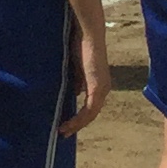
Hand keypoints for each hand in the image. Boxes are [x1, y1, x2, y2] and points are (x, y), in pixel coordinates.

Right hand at [58, 20, 114, 137]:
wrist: (87, 33)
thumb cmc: (80, 44)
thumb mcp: (76, 66)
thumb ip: (77, 79)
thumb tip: (75, 92)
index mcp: (99, 84)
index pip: (90, 106)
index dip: (78, 117)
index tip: (64, 124)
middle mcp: (104, 89)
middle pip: (91, 114)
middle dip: (76, 125)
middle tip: (62, 133)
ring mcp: (102, 89)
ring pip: (90, 115)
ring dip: (76, 125)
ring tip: (62, 131)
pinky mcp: (97, 88)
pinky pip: (88, 110)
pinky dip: (78, 119)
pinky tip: (67, 124)